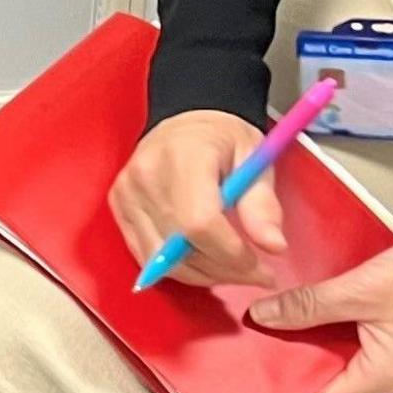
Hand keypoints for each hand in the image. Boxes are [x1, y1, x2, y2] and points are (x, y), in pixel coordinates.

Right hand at [110, 111, 285, 285]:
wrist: (186, 118)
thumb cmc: (223, 137)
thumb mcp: (255, 161)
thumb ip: (263, 205)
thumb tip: (273, 246)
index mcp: (184, 157)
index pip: (199, 224)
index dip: (230, 255)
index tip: (259, 265)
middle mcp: (146, 176)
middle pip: (179, 248)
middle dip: (223, 270)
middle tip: (255, 273)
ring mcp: (127, 194)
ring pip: (161, 260)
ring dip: (201, 274)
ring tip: (231, 268)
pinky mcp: (118, 207)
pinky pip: (145, 254)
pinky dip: (176, 267)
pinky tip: (203, 260)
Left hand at [254, 239, 392, 392]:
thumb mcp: (358, 290)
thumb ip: (307, 305)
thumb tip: (267, 316)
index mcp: (383, 378)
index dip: (284, 383)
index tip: (257, 366)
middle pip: (328, 380)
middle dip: (296, 358)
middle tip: (266, 338)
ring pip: (342, 361)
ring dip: (316, 342)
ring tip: (287, 321)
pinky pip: (358, 347)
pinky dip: (336, 332)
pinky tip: (320, 313)